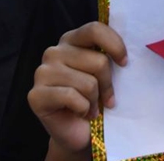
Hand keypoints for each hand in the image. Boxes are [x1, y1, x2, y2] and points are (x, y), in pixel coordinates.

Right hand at [27, 22, 127, 158]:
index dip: (114, 45)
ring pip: (88, 83)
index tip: (124, 63)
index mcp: (71, 40)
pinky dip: (83, 109)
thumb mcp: (106, 74)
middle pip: (98, 61)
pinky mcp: (36, 95)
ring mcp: (42, 72)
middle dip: (108, 84)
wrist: (79, 134)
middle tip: (105, 99)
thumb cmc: (95, 100)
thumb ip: (110, 57)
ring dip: (95, 100)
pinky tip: (80, 113)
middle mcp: (54, 52)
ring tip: (90, 107)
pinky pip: (72, 97)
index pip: (94, 29)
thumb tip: (126, 54)